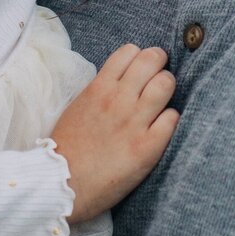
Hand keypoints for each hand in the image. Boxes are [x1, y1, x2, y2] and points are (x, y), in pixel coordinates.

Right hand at [52, 44, 178, 222]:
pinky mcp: (147, 147)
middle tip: (157, 80)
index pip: (130, 51)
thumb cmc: (68, 148)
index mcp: (99, 87)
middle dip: (159, 66)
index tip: (141, 71)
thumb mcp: (79, 106)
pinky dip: (171, 120)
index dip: (140, 58)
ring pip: (166, 84)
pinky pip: (172, 118)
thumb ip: (101, 90)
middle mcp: (118, 99)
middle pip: (153, 59)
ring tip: (162, 102)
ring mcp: (134, 122)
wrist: (62, 184)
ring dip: (167, 89)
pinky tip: (162, 128)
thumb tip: (123, 80)